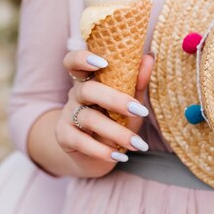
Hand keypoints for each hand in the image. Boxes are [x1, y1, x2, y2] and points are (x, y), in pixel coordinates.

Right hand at [56, 50, 153, 177]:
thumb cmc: (115, 121)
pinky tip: (120, 156)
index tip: (104, 63)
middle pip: (88, 90)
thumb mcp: (129, 102)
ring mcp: (67, 115)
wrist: (94, 154)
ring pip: (88, 118)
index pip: (74, 62)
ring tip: (138, 144)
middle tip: (141, 111)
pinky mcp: (64, 136)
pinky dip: (102, 150)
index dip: (83, 58)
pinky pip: (81, 141)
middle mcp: (75, 94)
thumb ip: (137, 82)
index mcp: (89, 80)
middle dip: (115, 100)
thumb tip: (149, 57)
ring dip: (116, 132)